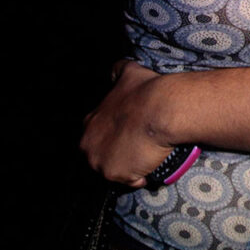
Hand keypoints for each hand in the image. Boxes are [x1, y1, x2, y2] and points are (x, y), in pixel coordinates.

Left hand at [79, 61, 173, 187]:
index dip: (116, 136)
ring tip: (149, 156)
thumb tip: (117, 68)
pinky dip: (142, 176)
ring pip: (116, 170)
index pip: (99, 137)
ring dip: (131, 166)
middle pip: (102, 157)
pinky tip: (153, 165)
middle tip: (141, 147)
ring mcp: (100, 161)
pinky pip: (131, 181)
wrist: (161, 109)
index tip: (132, 134)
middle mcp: (88, 144)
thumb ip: (118, 71)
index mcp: (90, 123)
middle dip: (120, 155)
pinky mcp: (116, 174)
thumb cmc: (146, 92)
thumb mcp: (129, 73)